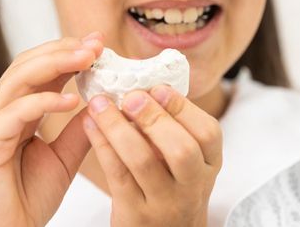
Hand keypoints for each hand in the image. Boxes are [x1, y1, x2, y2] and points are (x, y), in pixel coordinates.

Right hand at [0, 32, 103, 226]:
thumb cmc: (27, 197)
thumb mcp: (64, 157)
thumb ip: (78, 129)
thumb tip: (103, 104)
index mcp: (19, 109)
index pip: (42, 68)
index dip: (69, 52)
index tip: (100, 43)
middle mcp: (1, 109)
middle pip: (29, 63)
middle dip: (64, 48)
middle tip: (96, 43)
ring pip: (20, 78)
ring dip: (56, 63)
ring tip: (88, 58)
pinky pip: (16, 112)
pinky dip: (44, 101)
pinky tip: (72, 99)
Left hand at [83, 85, 222, 226]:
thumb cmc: (172, 186)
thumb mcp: (188, 162)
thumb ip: (175, 129)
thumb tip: (146, 85)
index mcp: (209, 165)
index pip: (208, 133)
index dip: (182, 107)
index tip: (157, 88)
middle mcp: (192, 186)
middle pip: (181, 149)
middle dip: (154, 117)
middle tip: (130, 96)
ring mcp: (164, 203)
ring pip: (142, 161)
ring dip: (118, 127)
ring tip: (100, 104)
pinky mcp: (135, 214)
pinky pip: (117, 174)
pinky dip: (102, 144)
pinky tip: (91, 124)